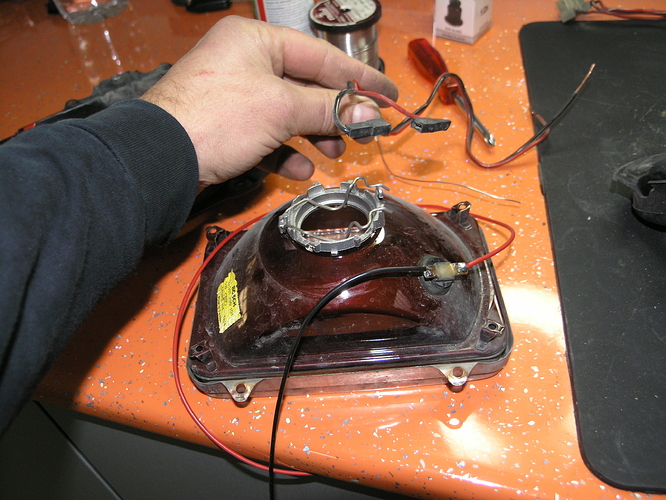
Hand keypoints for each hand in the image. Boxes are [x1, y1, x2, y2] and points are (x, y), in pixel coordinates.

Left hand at [142, 15, 398, 191]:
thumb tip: (372, 114)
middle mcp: (245, 61)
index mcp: (257, 39)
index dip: (358, 77)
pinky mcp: (225, 126)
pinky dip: (285, 152)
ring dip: (314, 135)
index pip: (320, 56)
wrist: (159, 160)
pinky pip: (266, 135)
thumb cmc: (219, 118)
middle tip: (362, 133)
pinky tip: (300, 170)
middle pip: (305, 85)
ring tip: (334, 155)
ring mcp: (233, 95)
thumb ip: (330, 109)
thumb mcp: (282, 109)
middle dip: (334, 113)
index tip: (389, 94)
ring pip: (287, 113)